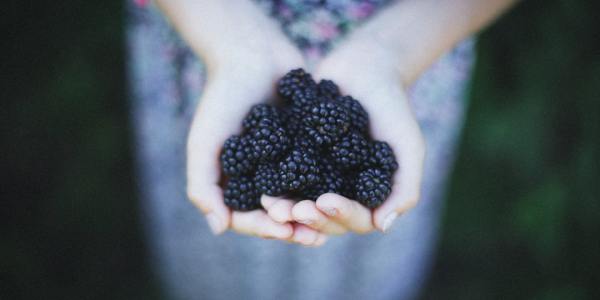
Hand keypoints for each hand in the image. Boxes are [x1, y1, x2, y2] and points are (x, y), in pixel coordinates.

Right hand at [185, 10, 326, 245]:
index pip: (246, 217)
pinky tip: (344, 194)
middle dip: (294, 227)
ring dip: (313, 214)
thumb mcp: (204, 143)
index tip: (283, 230)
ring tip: (330, 222)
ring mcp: (284, 163)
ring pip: (300, 199)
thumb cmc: (222, 98)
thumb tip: (218, 230)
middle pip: (276, 214)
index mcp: (234, 181)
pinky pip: (318, 173)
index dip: (264, 228)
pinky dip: (328, 186)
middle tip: (313, 236)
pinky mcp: (307, 148)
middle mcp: (260, 177)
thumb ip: (203, 186)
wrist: (252, 55)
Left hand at [283, 37, 425, 234]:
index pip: (357, 219)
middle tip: (293, 211)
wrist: (366, 69)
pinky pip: (282, 177)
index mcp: (369, 196)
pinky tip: (259, 184)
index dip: (341, 216)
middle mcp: (342, 192)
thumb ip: (405, 187)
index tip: (325, 202)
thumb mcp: (408, 146)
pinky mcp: (297, 159)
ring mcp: (318, 177)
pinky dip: (272, 184)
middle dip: (310, 218)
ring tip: (271, 205)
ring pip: (301, 204)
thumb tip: (382, 226)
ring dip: (286, 210)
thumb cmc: (393, 108)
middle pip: (325, 219)